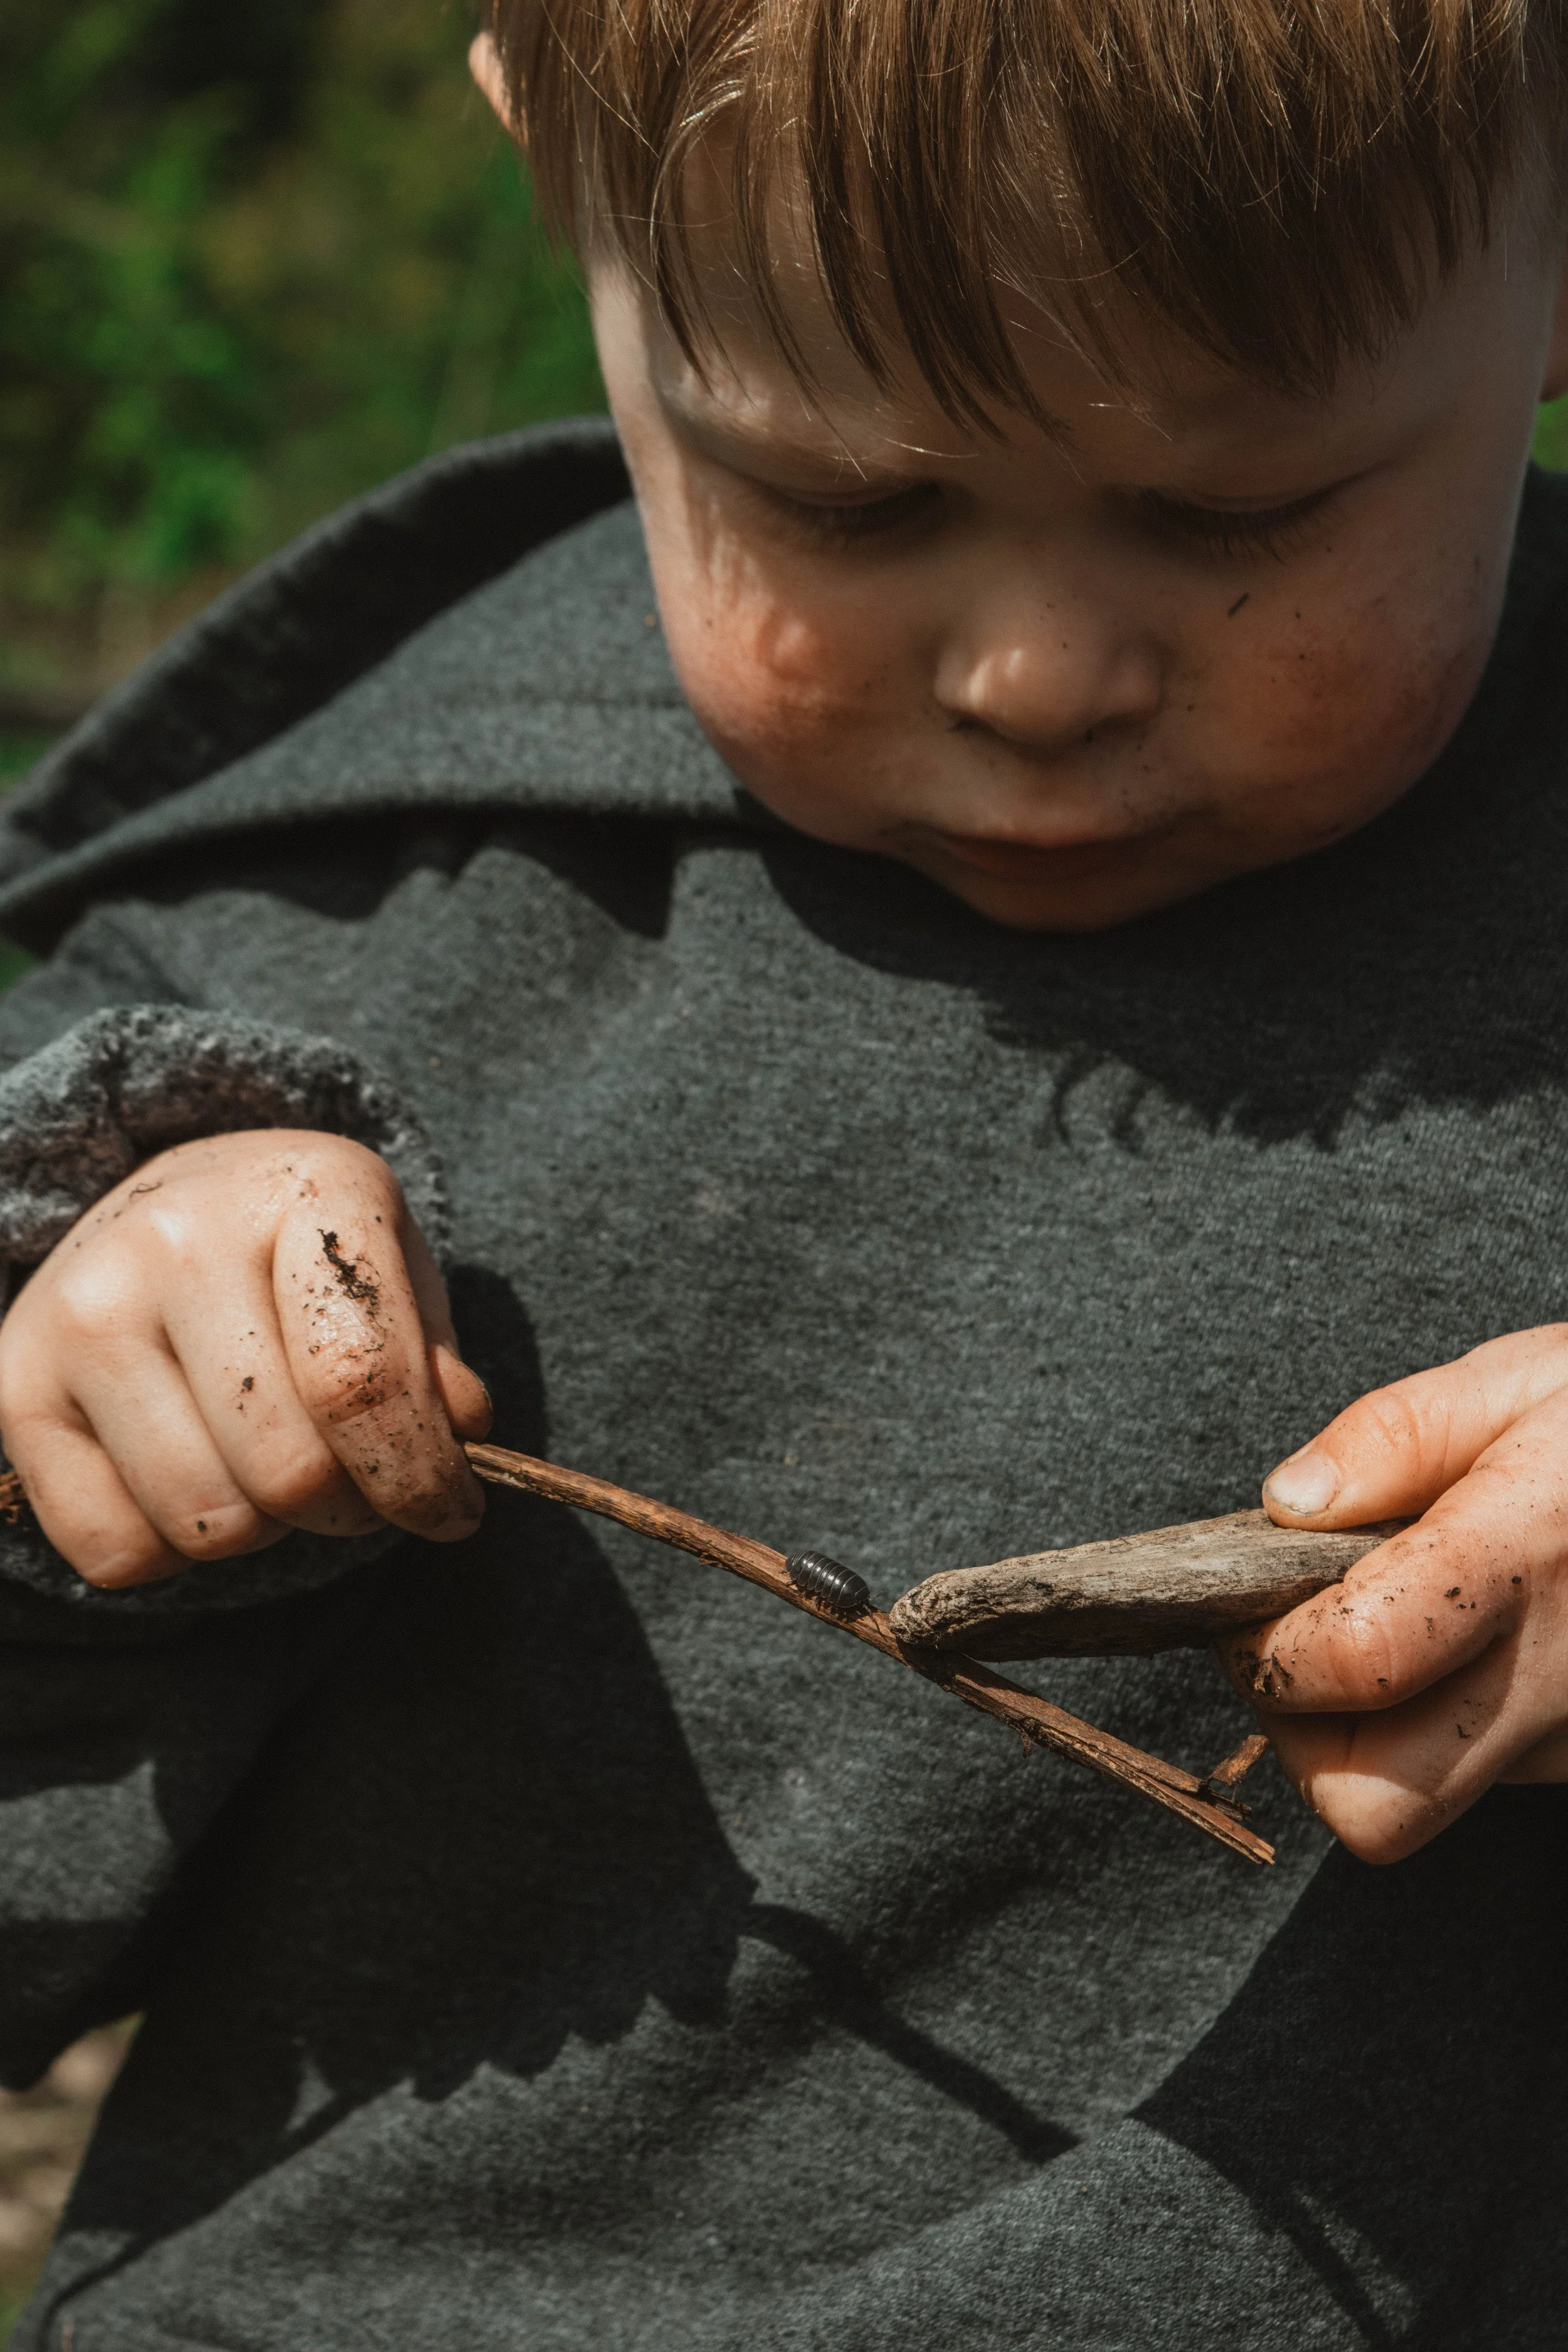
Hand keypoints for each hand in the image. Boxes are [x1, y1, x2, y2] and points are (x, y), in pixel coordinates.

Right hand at [0, 1130, 491, 1588]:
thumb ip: (435, 1358)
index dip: (419, 1476)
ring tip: (269, 1468)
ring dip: (264, 1531)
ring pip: (207, 1520)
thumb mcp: (395, 1269)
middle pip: (288, 1470)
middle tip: (354, 1487)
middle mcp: (177, 1239)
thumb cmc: (305, 1253)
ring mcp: (83, 1311)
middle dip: (347, 1510)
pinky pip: (116, 1552)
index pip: (362, 1381)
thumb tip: (456, 1438)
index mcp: (303, 1192)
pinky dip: (171, 1551)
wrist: (172, 1205)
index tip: (452, 1512)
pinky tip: (194, 1478)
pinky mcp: (16, 1386)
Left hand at [1221, 1326, 1567, 1861]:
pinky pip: (1487, 1775)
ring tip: (1395, 1624)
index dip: (1268, 1649)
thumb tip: (1286, 1504)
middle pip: (1373, 1802)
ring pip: (1428, 1799)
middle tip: (1301, 1645)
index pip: (1353, 1664)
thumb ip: (1394, 1437)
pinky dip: (1445, 1726)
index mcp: (1523, 1558)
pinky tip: (1468, 1642)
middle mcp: (1561, 1674)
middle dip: (1305, 1737)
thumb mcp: (1523, 1380)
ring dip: (1372, 1734)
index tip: (1253, 1599)